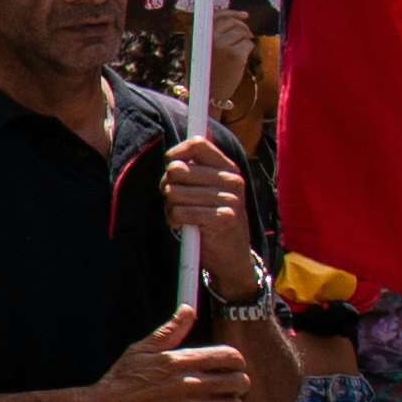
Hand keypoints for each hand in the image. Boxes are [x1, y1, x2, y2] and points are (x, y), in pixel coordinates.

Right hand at [79, 300, 254, 401]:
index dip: (237, 362)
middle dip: (238, 384)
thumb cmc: (121, 380)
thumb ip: (170, 331)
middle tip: (228, 388)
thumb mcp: (141, 350)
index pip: (230, 357)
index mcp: (181, 361)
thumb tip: (188, 309)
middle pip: (239, 382)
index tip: (230, 367)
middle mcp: (191, 383)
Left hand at [157, 128, 256, 296]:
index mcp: (228, 169)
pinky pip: (179, 212)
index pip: (197, 144)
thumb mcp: (207, 192)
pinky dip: (174, 221)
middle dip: (168, 186)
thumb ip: (193, 173)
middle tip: (177, 201)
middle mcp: (232, 180)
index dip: (176, 153)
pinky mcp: (222, 218)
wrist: (233, 257)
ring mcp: (229, 199)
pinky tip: (184, 227)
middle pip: (178, 169)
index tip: (170, 166)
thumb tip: (171, 157)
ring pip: (174, 192)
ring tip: (183, 216)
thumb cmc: (213, 221)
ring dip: (170, 207)